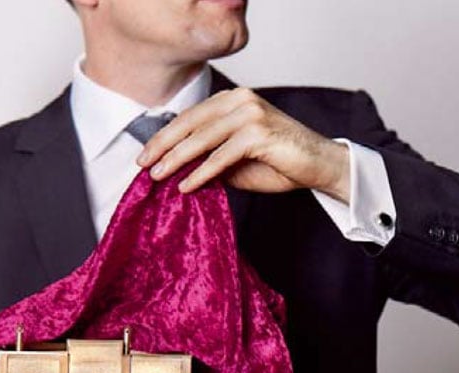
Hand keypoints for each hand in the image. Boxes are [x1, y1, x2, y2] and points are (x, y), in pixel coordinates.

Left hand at [137, 87, 349, 202]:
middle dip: (162, 145)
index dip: (164, 136)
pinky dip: (201, 172)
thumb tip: (175, 170)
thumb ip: (208, 158)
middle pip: (190, 123)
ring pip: (202, 138)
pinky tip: (186, 186)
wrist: (317, 166)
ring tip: (157, 176)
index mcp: (232, 100)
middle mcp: (240, 100)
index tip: (144, 154)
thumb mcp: (233, 161)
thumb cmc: (276, 163)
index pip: (189, 117)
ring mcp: (250, 113)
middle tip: (142, 165)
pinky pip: (221, 155)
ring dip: (176, 159)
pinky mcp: (259, 133)